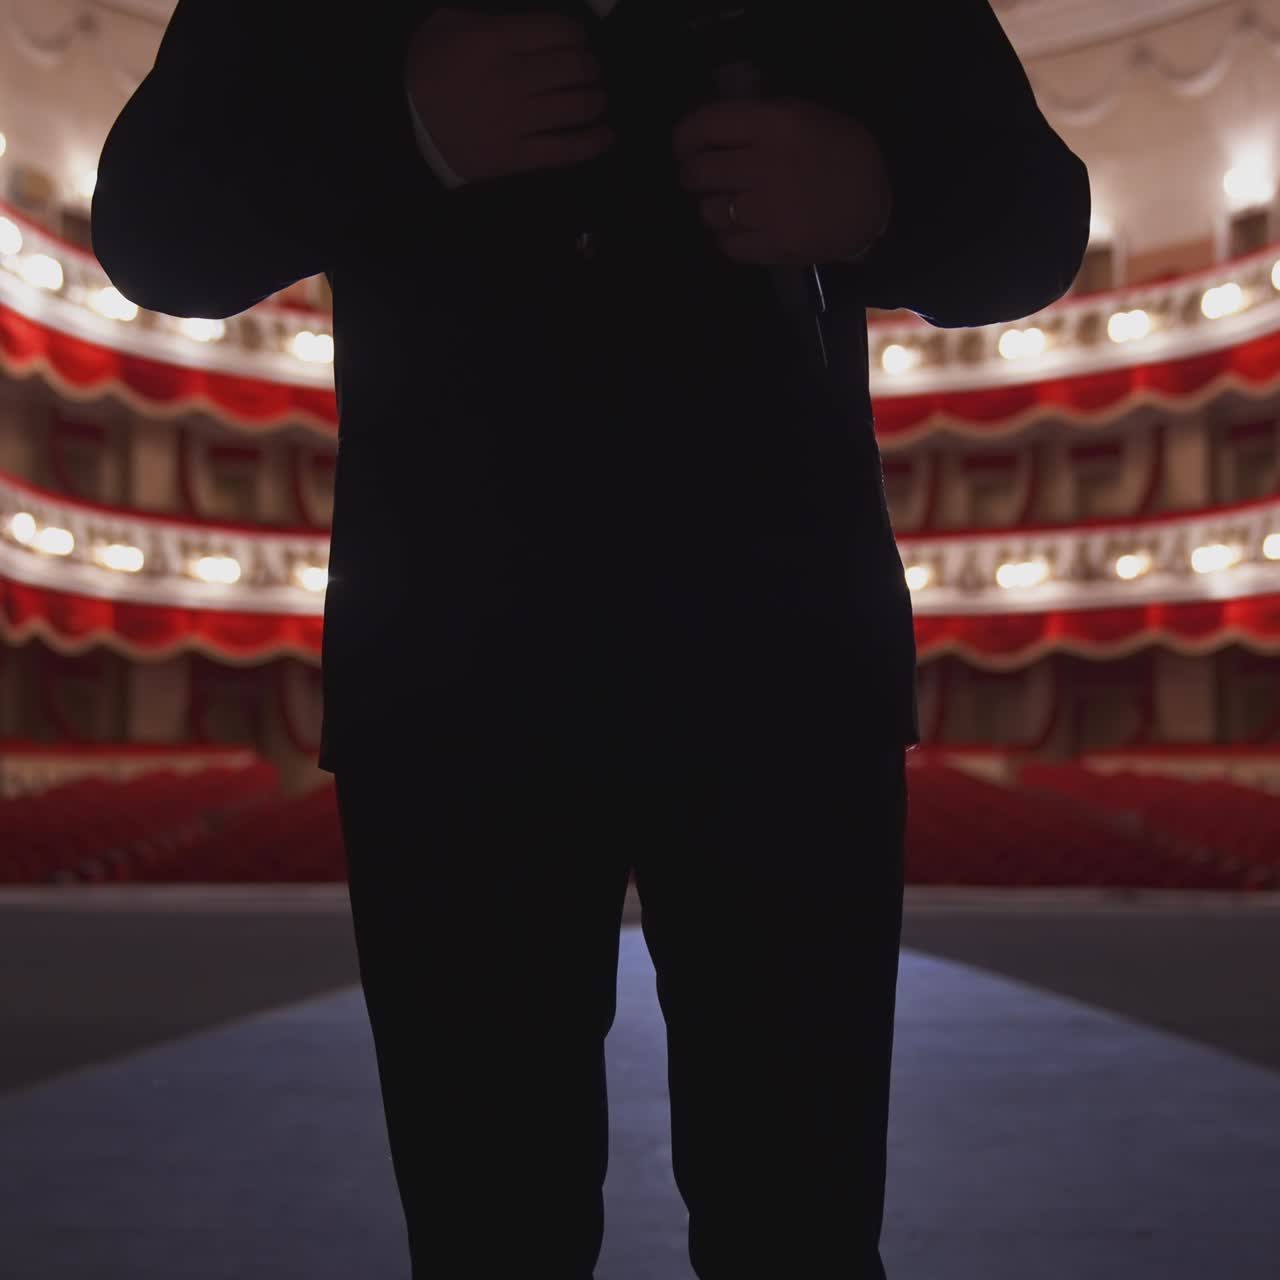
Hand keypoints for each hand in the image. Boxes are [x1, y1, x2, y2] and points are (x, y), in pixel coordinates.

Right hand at [405, 8, 614, 181]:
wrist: (404, 128)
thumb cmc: (426, 71)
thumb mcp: (450, 26)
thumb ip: (493, 21)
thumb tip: (534, 30)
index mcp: (494, 41)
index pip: (558, 30)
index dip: (577, 33)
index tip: (579, 39)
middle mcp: (511, 79)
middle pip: (573, 66)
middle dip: (590, 65)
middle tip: (589, 69)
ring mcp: (516, 121)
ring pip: (576, 106)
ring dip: (595, 100)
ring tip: (596, 98)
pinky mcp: (516, 157)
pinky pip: (566, 150)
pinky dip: (593, 143)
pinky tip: (606, 136)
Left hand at [673, 98, 891, 265]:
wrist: (878, 205)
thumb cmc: (843, 154)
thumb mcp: (806, 117)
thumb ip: (760, 122)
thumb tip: (713, 134)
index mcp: (774, 124)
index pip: (705, 126)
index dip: (685, 138)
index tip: (684, 146)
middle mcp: (764, 165)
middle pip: (698, 173)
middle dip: (692, 175)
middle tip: (700, 178)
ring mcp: (767, 210)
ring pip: (709, 212)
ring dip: (713, 208)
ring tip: (731, 206)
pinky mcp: (773, 246)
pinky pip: (727, 244)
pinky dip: (728, 238)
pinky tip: (744, 230)